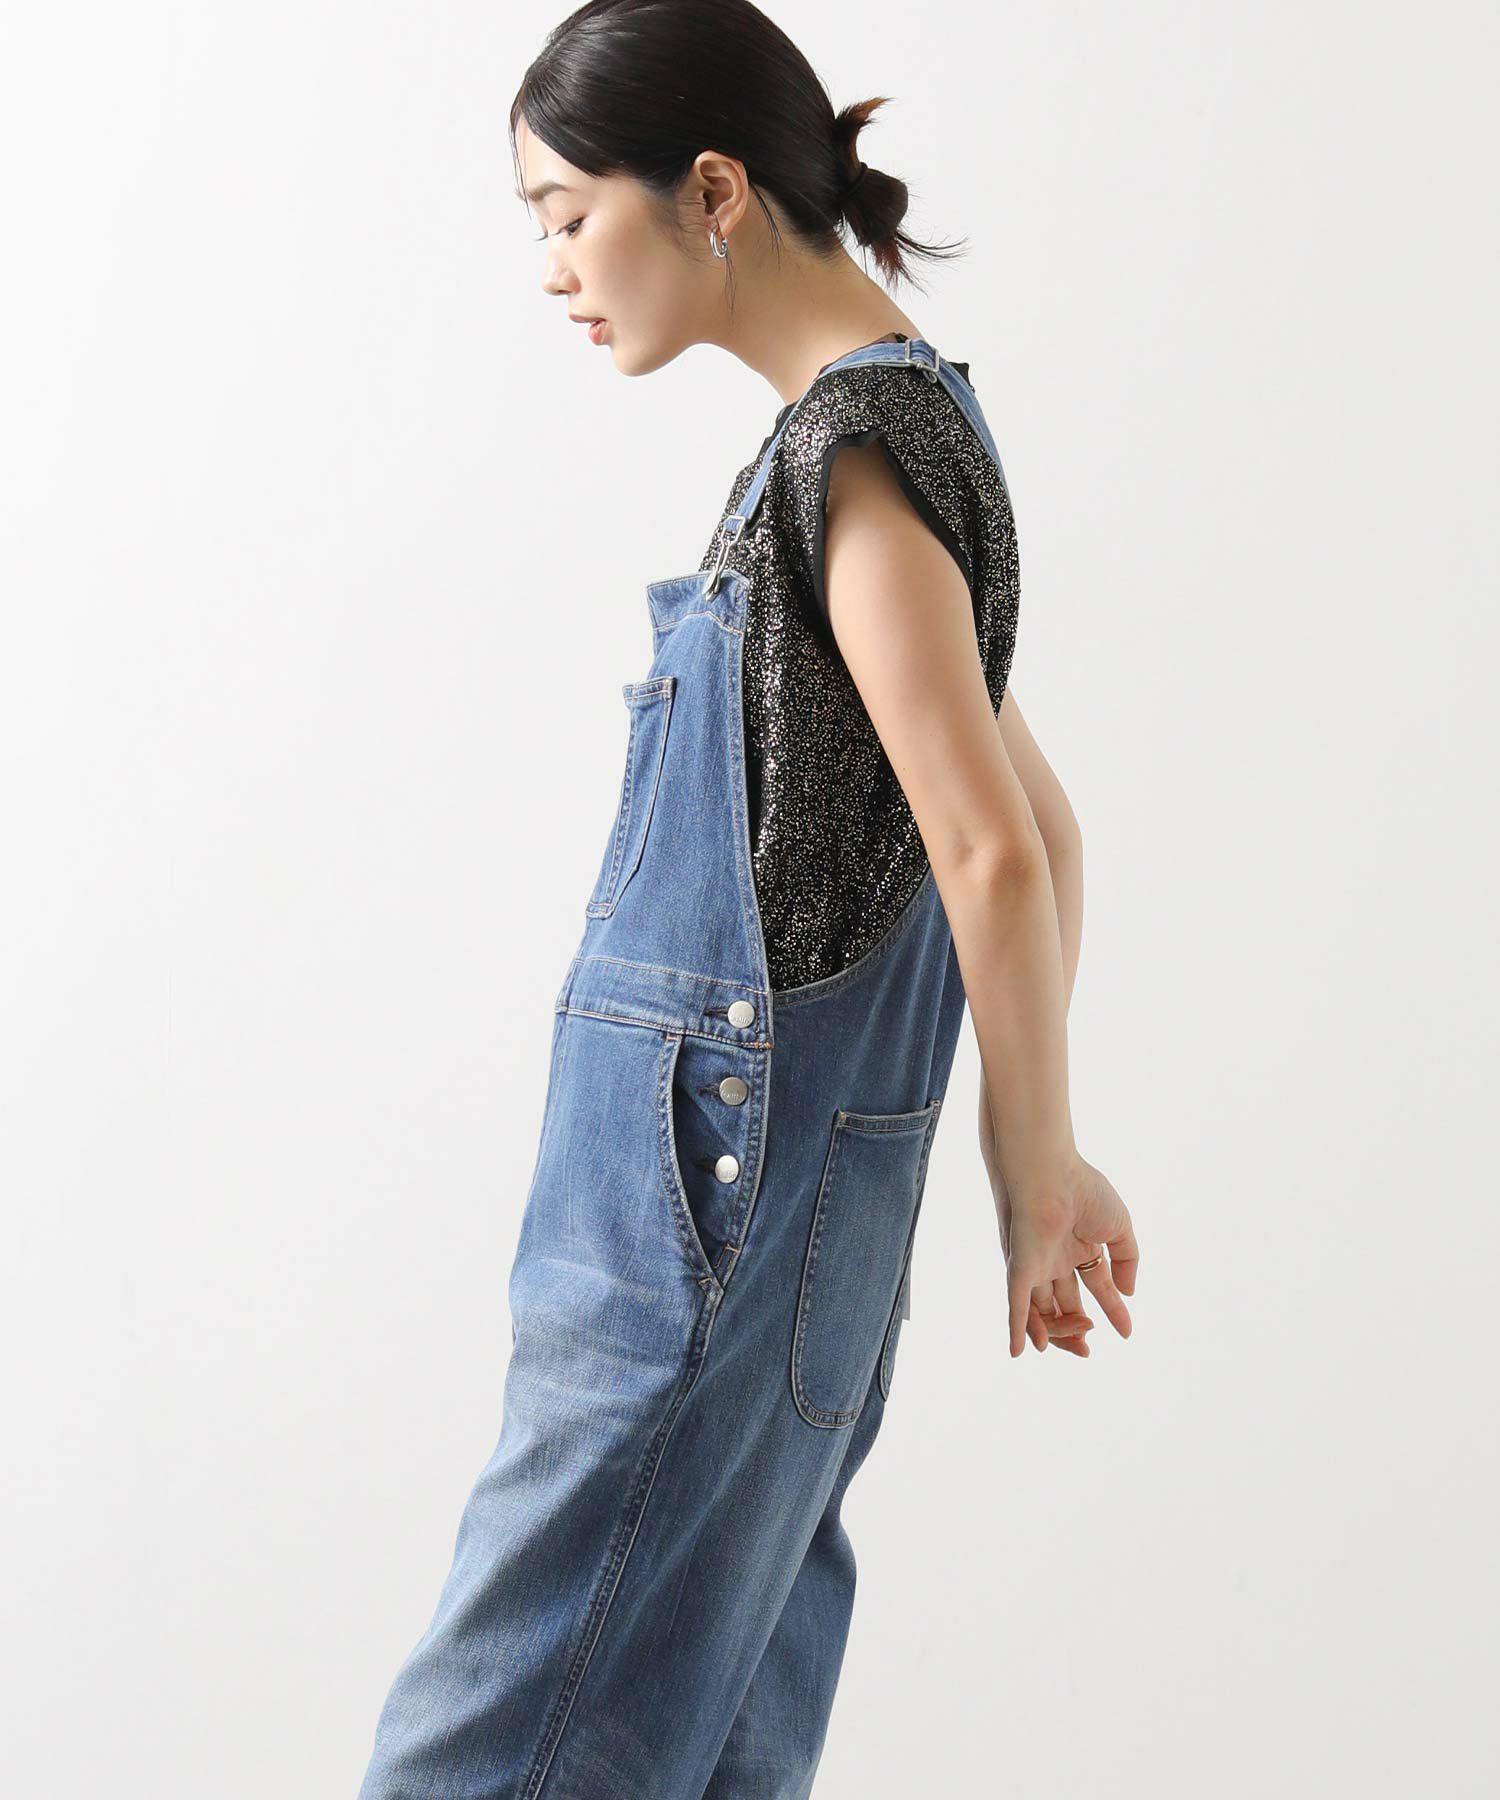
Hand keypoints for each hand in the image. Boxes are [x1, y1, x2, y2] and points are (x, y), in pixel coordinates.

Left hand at [979, 1098, 1137, 1357]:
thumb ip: (1127, 1260)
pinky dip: (1017, 1329)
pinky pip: (1015, 1305)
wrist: (1049, 1173)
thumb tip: (1128, 1293)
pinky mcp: (1018, 1269)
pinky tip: (1018, 1351)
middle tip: (1089, 1350)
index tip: (1126, 1332)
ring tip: (1081, 1344)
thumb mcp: (1119, 1228)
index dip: (1113, 1309)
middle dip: (1076, 1328)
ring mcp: (1035, 1265)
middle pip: (1064, 1304)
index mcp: (1080, 1246)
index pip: (1097, 1286)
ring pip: (1042, 1310)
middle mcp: (1055, 1259)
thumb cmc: (1083, 1191)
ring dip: (1059, 1332)